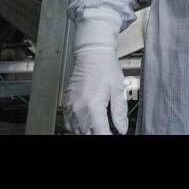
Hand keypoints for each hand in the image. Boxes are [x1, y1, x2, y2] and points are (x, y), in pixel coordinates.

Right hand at [64, 8, 128, 134]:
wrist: (91, 52)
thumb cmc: (105, 67)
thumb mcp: (118, 89)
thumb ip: (119, 112)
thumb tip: (122, 129)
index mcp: (93, 106)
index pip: (100, 133)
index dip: (108, 136)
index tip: (114, 134)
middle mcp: (79, 108)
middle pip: (87, 134)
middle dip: (98, 133)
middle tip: (108, 129)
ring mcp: (70, 107)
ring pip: (77, 131)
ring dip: (88, 132)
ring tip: (100, 126)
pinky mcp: (66, 104)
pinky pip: (69, 124)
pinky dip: (78, 127)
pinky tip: (88, 122)